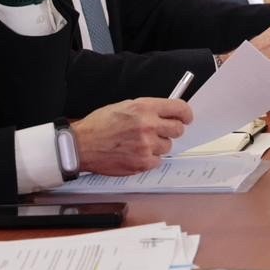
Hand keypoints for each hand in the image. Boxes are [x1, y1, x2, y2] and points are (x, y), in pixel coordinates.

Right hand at [72, 97, 193, 175]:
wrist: (82, 145)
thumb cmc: (100, 125)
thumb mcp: (125, 106)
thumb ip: (148, 109)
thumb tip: (166, 113)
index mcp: (145, 108)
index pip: (179, 108)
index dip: (186, 114)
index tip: (186, 118)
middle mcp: (148, 126)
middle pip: (178, 129)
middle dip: (171, 130)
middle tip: (161, 131)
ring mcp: (146, 145)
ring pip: (168, 146)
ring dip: (158, 145)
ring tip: (140, 143)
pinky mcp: (142, 162)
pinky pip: (158, 161)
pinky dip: (150, 158)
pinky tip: (136, 153)